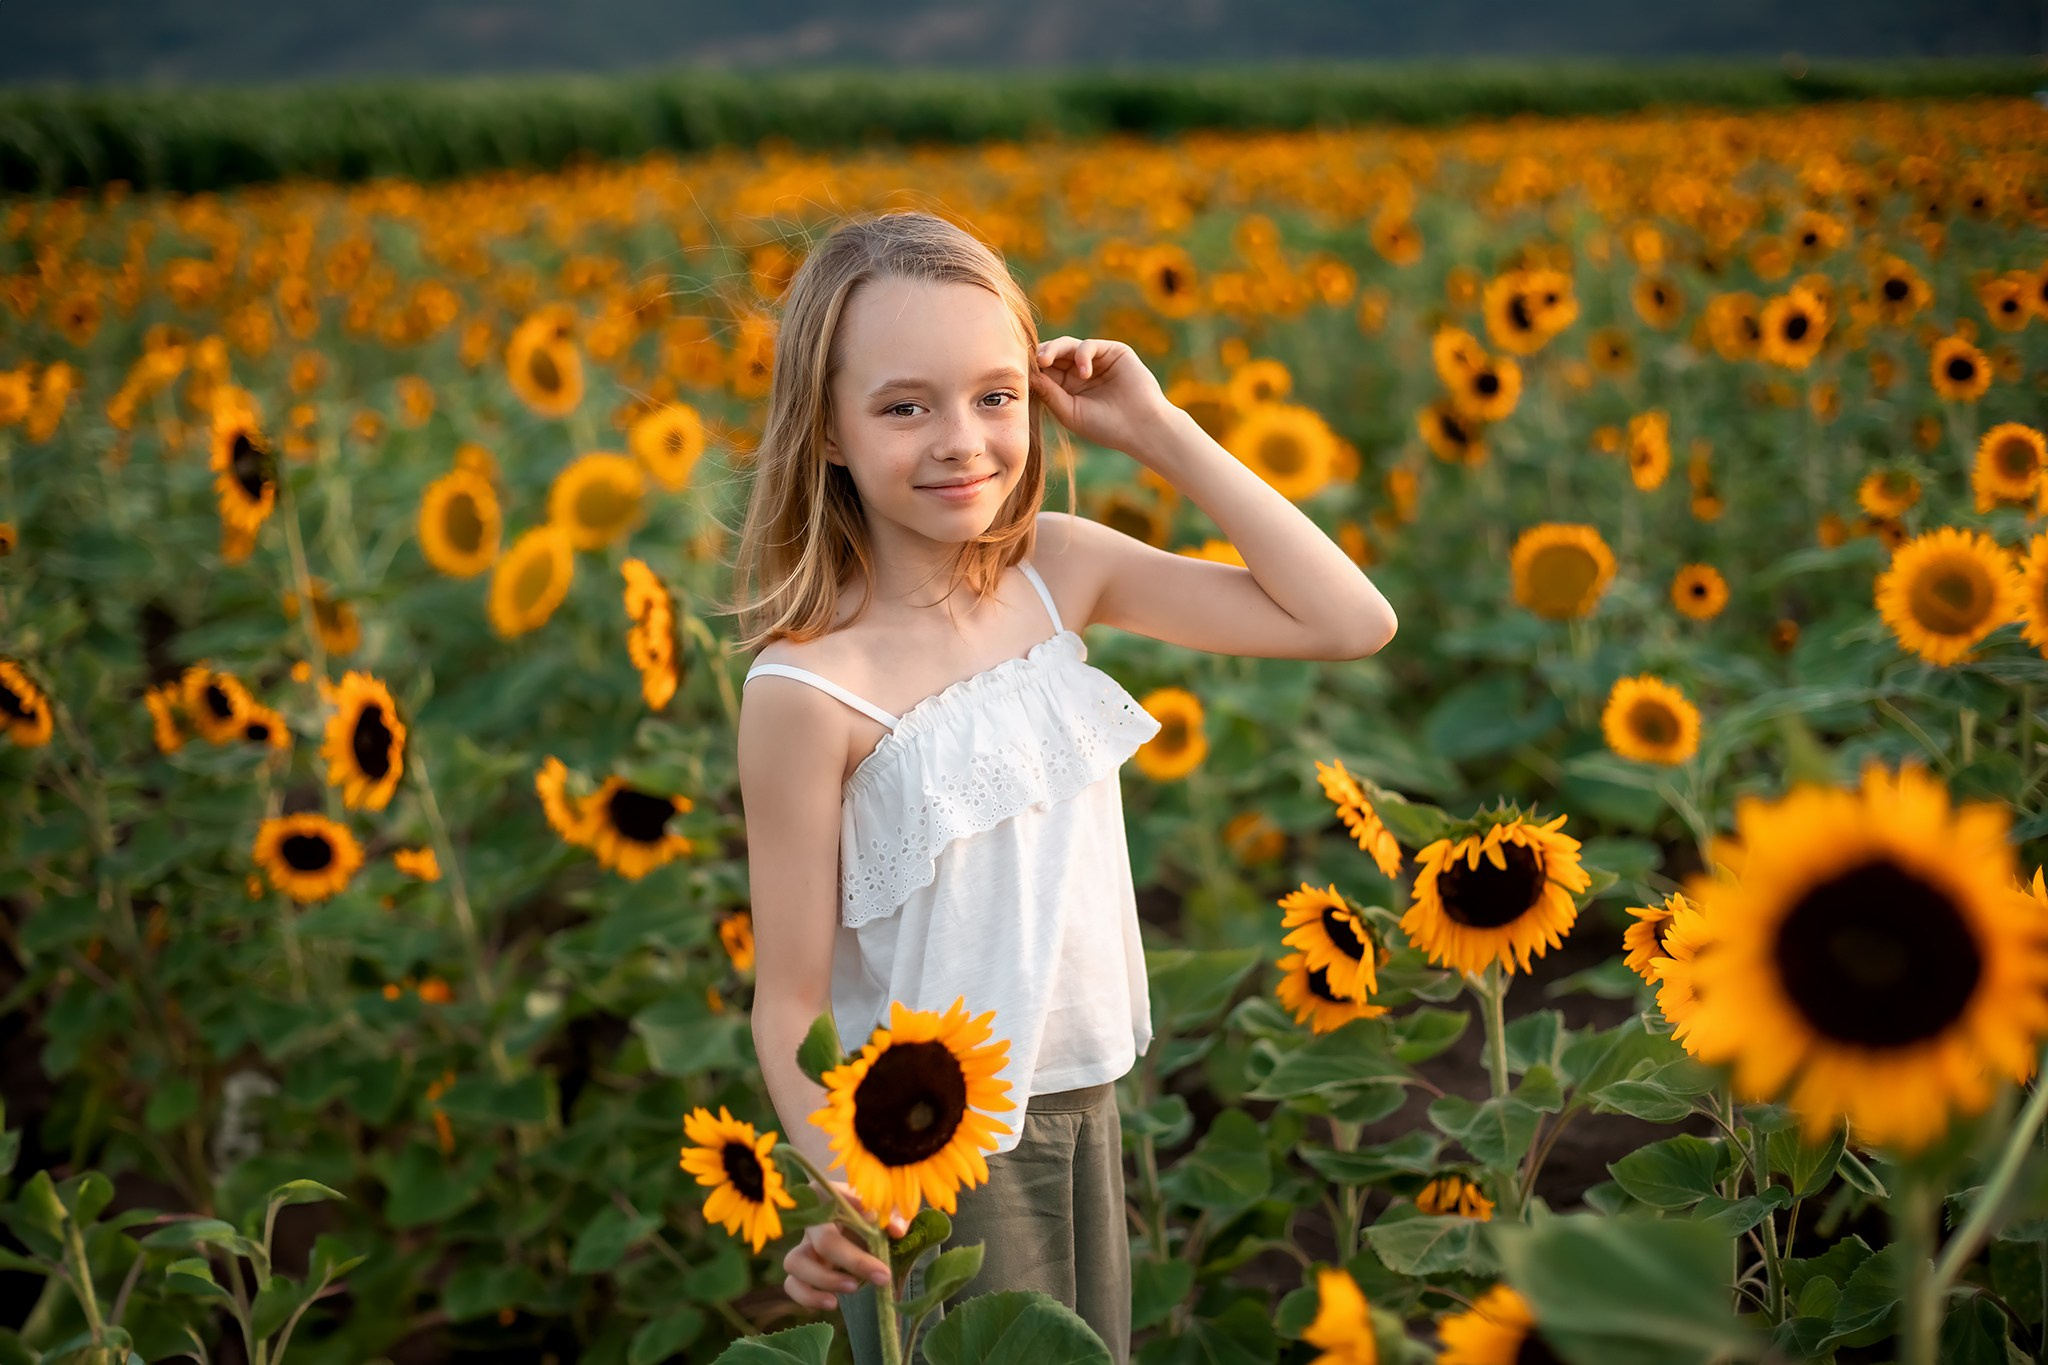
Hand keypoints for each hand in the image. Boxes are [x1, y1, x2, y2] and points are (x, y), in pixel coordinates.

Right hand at [779, 1179, 908, 1310]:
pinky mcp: (802, 1272)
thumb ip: (895, 1217)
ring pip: (796, 1262)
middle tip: (882, 1276)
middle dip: (853, 1260)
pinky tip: (832, 1302)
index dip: (846, 1205)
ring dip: (824, 1279)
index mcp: (832, 1199)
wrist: (871, 1237)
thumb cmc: (877, 1219)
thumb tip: (896, 1230)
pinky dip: (808, 1297)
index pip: (830, 1194)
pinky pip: (792, 1285)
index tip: (872, 1218)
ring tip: (853, 1288)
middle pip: (823, 1239)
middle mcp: (813, 1222)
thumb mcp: (890, 1213)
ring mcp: (804, 1247)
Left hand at [1030, 335, 1172, 458]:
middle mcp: (1080, 372)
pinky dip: (1082, 355)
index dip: (1031, 368)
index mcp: (1067, 388)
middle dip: (1040, 355)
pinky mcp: (1113, 351)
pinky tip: (1084, 373)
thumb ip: (1048, 392)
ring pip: (1067, 345)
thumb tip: (1026, 374)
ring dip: (1053, 350)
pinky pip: (1088, 345)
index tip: (1018, 371)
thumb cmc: (1106, 427)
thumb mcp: (1069, 411)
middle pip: (1052, 354)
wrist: (1142, 428)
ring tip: (1046, 361)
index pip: (1044, 371)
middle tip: (1033, 361)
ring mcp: (1096, 360)